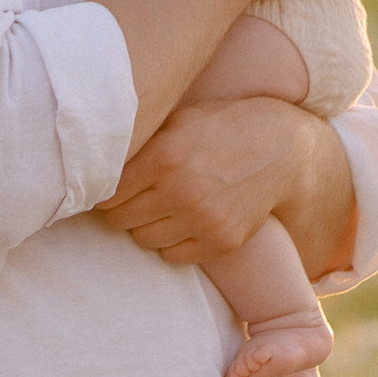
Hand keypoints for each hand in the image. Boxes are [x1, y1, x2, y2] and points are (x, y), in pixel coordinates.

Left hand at [96, 96, 353, 273]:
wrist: (283, 149)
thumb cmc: (222, 128)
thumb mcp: (178, 121)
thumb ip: (141, 144)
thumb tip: (94, 165)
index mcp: (165, 156)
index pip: (108, 192)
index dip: (102, 191)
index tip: (105, 187)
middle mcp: (182, 192)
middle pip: (120, 220)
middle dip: (121, 209)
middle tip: (132, 197)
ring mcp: (203, 220)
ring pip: (144, 240)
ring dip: (144, 226)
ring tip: (158, 207)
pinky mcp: (222, 241)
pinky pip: (173, 256)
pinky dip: (170, 242)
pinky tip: (180, 221)